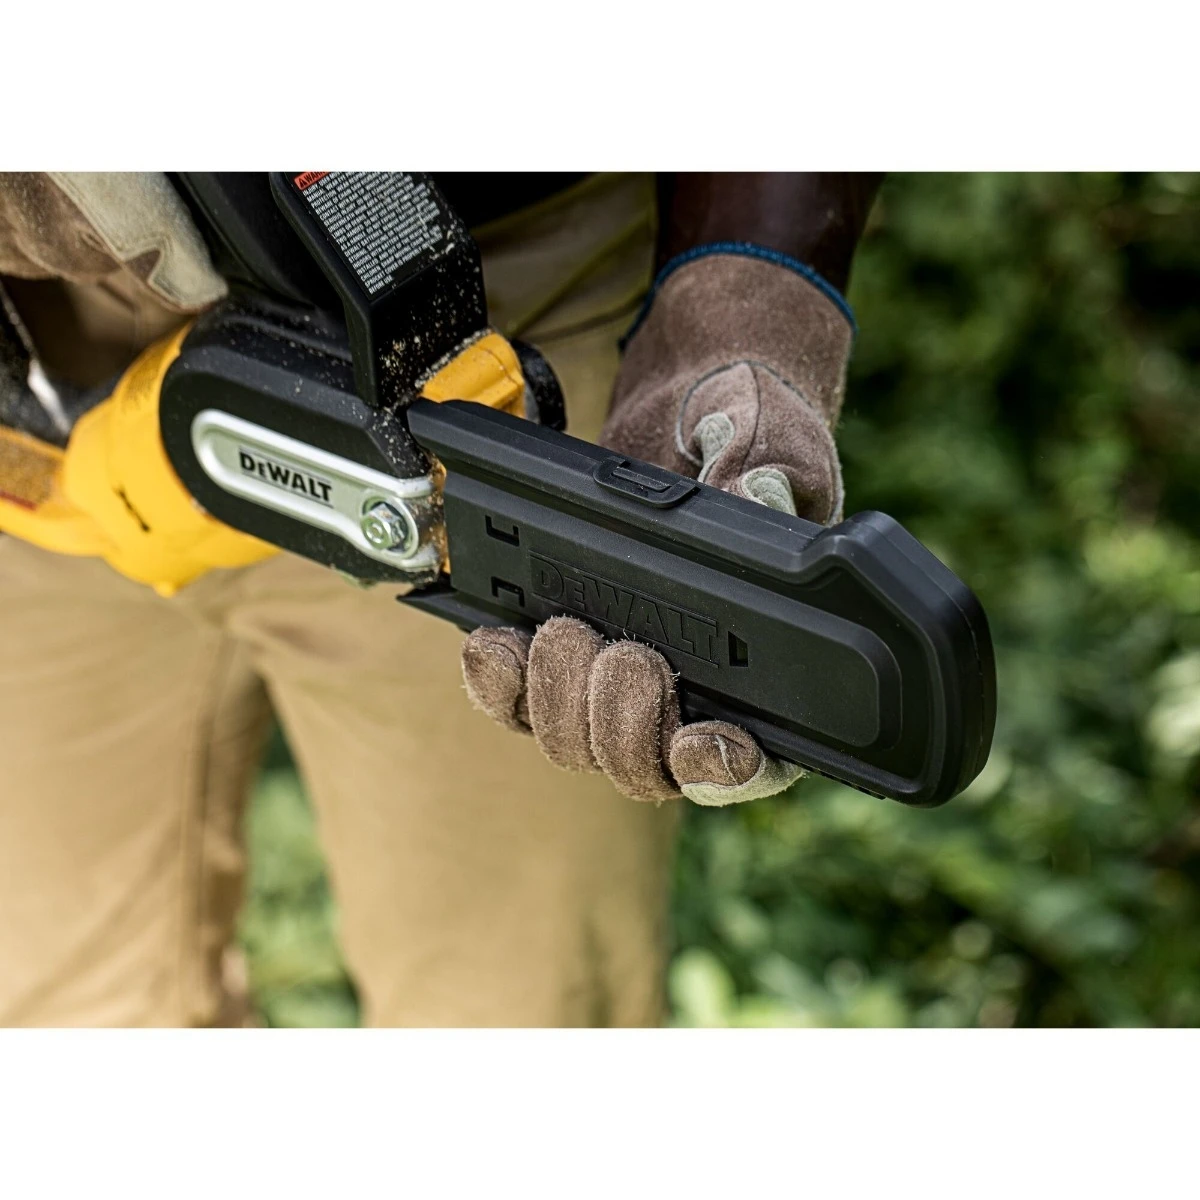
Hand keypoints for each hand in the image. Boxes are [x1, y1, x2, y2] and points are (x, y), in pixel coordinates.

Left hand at [463, 247, 854, 804]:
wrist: (686, 409)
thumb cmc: (749, 430)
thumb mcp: (772, 441)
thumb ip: (768, 476)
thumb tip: (757, 503)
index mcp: (771, 664)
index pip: (749, 757)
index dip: (722, 768)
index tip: (701, 737)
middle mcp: (693, 686)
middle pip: (644, 763)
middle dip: (621, 722)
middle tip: (620, 651)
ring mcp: (619, 674)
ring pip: (575, 741)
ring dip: (557, 701)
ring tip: (562, 631)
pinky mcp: (560, 648)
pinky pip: (517, 697)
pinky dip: (500, 680)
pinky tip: (495, 643)